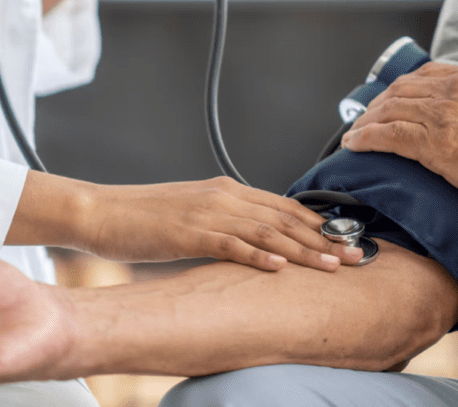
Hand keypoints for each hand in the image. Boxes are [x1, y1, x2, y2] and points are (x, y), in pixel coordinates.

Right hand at [77, 176, 362, 269]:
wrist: (103, 210)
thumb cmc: (146, 218)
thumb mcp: (194, 214)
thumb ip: (225, 221)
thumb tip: (255, 241)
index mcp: (226, 189)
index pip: (283, 206)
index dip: (317, 223)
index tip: (345, 238)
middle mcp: (224, 195)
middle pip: (284, 217)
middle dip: (323, 238)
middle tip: (354, 255)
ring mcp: (208, 212)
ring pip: (267, 231)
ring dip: (303, 249)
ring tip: (332, 264)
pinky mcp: (189, 232)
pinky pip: (231, 244)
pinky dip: (259, 255)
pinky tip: (280, 267)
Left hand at [341, 43, 457, 209]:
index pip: (427, 74)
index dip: (405, 86)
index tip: (394, 97)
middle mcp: (452, 90)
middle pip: (402, 90)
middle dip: (379, 103)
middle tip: (366, 116)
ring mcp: (441, 116)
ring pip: (390, 110)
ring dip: (367, 120)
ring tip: (355, 132)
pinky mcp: (434, 145)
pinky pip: (388, 136)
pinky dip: (367, 137)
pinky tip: (355, 144)